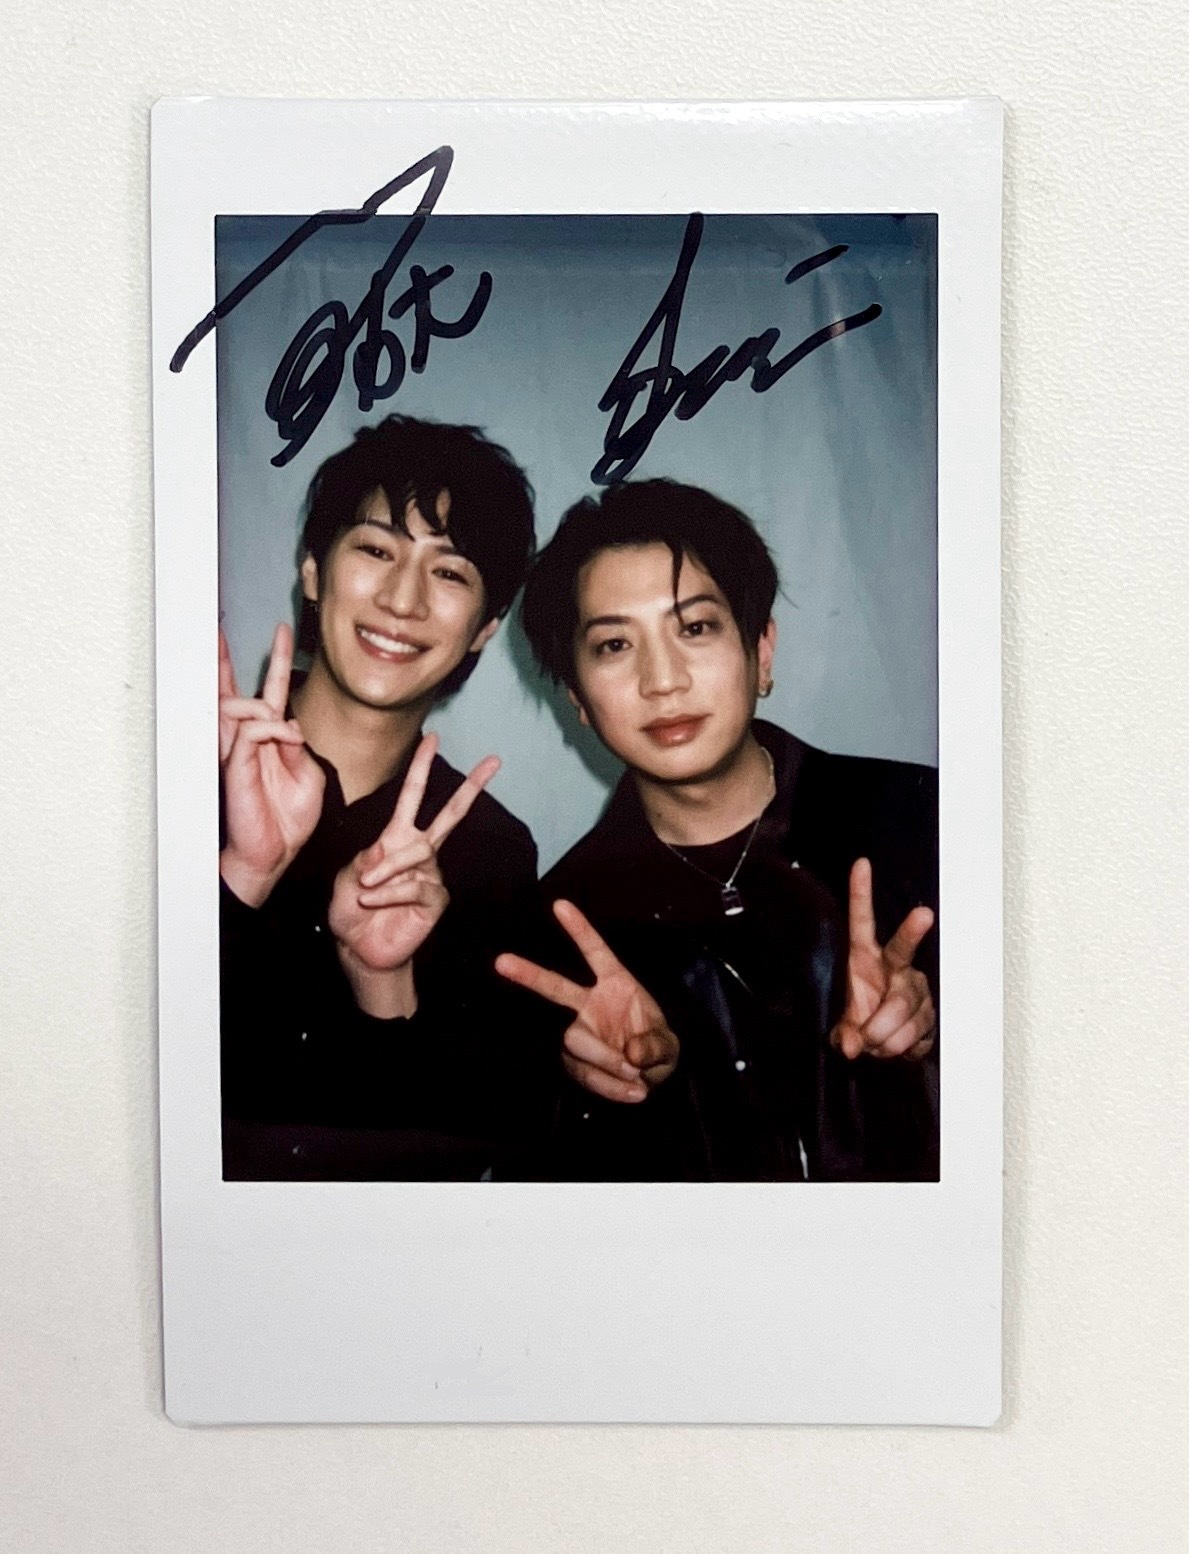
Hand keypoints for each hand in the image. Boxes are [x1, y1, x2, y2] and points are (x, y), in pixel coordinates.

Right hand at [219, 623, 324, 907]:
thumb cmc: (290, 818)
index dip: (277, 661)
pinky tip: (282, 738)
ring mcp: (237, 751)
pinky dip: (270, 728)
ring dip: (262, 706)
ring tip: (280, 728)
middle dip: (224, 658)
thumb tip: (286, 723)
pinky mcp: (234, 763)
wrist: (276, 853)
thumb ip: (297, 745)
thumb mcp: (308, 774)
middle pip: (231, 690)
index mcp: (269, 739)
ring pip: (236, 705)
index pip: (270, 691)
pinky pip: (250, 729)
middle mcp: (248, 740)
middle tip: (215, 627)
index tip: (282, 631)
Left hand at [329, 733, 499, 1013]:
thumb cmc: (351, 911)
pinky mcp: (435, 900)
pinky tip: (373, 900)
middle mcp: (420, 852)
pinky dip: (390, 891)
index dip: (420, 767)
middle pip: (451, 815)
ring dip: (387, 869)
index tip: (432, 737)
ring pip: (418, 853)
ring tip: (364, 888)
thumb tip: (387, 849)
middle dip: (472, 787)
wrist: (358, 949)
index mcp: (397, 838)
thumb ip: (366, 858)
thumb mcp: (347, 877)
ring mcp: (431, 875)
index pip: (412, 797)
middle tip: (493, 761)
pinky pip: (417, 884)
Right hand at [495, 899, 678, 1103]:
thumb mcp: (668, 1044)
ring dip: (606, 1063)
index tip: (559, 904)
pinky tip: (632, 1091)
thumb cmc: (656, 1047)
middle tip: (500, 961)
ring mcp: (577, 1031)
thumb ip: (656, 1046)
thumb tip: (632, 1055)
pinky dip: (609, 1086)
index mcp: (616, 983)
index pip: (596, 952)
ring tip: (638, 1079)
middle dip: (528, 973)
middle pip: (555, 987)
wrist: (650, 1079)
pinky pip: (583, 1073)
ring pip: (575, 1041)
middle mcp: (589, 1003)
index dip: (579, 930)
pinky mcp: (572, 1061)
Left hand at [831, 858, 935, 1059]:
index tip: (861, 864)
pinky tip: (895, 1048)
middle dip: (913, 930)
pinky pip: (917, 1033)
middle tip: (923, 914)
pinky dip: (901, 1048)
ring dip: (884, 1035)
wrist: (886, 1049)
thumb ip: (843, 1033)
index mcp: (866, 958)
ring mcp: (917, 990)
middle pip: (903, 949)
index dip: (861, 893)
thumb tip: (850, 1045)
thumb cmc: (862, 1021)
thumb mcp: (843, 1026)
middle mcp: (895, 968)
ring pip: (903, 1008)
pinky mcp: (933, 1015)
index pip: (862, 922)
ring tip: (874, 1043)